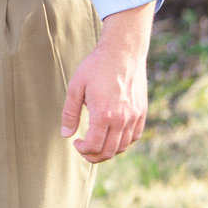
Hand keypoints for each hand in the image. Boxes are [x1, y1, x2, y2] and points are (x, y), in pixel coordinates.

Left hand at [62, 3, 151, 162]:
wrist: (123, 51)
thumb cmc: (97, 66)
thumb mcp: (76, 87)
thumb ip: (69, 113)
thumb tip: (66, 134)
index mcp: (103, 114)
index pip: (94, 146)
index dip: (82, 149)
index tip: (76, 141)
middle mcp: (121, 119)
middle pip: (108, 152)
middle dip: (93, 156)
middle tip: (84, 149)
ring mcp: (134, 116)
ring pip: (122, 147)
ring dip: (108, 151)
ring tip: (98, 143)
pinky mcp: (142, 112)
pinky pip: (134, 136)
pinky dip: (123, 142)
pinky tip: (113, 135)